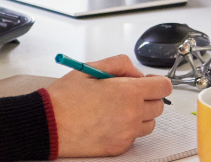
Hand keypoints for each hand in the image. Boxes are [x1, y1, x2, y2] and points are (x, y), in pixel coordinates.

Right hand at [43, 55, 171, 156]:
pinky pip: (134, 137)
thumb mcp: (89, 68)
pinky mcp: (120, 147)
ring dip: (140, 115)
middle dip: (147, 98)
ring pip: (149, 123)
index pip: (163, 87)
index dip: (156, 82)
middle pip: (159, 106)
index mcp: (127, 92)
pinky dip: (126, 130)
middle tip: (126, 95)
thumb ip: (118, 64)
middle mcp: (132, 114)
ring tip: (116, 110)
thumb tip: (136, 73)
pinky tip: (108, 123)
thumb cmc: (64, 98)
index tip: (149, 83)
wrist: (47, 124)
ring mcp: (127, 133)